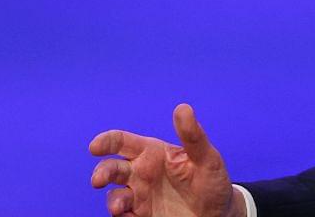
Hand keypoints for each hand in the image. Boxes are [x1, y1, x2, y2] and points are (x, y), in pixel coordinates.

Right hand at [89, 103, 242, 216]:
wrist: (219, 214)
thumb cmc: (213, 181)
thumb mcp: (207, 158)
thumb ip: (193, 136)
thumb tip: (183, 108)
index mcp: (153, 153)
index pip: (123, 142)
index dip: (106, 141)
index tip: (95, 147)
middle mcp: (142, 173)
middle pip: (111, 169)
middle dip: (102, 173)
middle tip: (99, 180)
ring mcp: (140, 196)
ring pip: (115, 196)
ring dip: (113, 201)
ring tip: (120, 208)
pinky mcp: (142, 216)